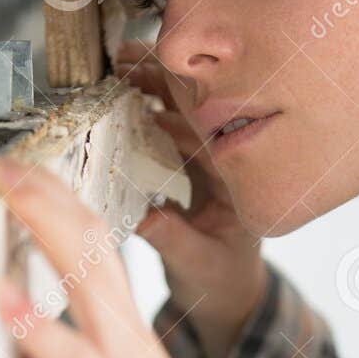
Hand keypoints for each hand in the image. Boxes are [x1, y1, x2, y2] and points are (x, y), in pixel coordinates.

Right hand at [113, 40, 267, 357]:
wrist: (228, 298)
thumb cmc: (222, 282)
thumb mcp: (197, 263)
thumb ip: (172, 239)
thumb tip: (144, 215)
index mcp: (239, 181)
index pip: (212, 126)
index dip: (182, 97)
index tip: (153, 75)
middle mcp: (226, 164)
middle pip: (195, 110)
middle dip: (162, 80)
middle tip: (126, 59)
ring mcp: (207, 164)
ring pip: (179, 116)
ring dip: (151, 91)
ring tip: (119, 70)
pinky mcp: (188, 170)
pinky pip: (166, 135)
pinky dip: (145, 115)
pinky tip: (123, 99)